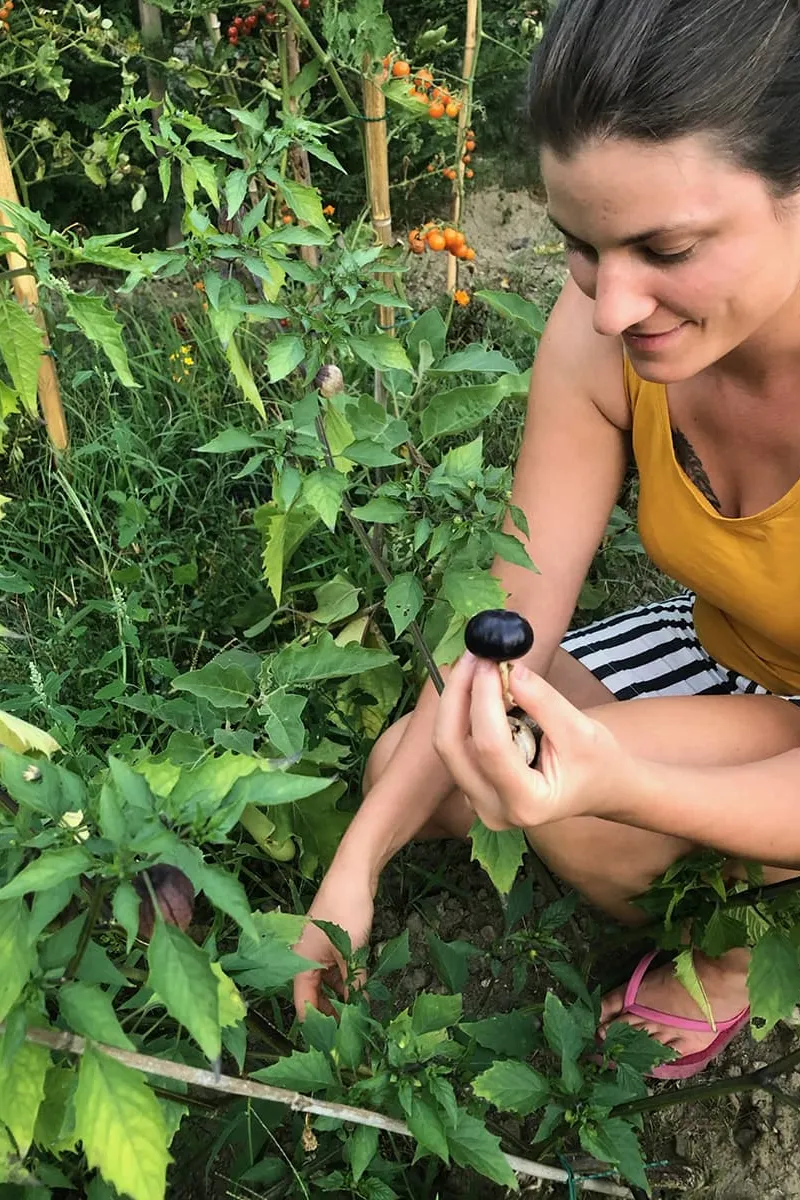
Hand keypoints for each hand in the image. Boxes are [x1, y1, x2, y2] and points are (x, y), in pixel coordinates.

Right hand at [292, 865, 374, 1019]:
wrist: (354, 874)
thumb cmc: (345, 912)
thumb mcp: (350, 953)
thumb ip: (353, 985)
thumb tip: (358, 1013)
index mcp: (299, 962)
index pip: (302, 1004)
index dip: (317, 1024)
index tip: (335, 1044)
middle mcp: (305, 958)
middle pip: (313, 995)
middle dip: (330, 1013)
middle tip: (350, 1032)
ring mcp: (320, 950)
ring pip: (327, 983)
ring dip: (341, 998)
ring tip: (358, 1016)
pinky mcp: (334, 943)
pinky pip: (337, 970)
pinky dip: (347, 981)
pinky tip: (362, 992)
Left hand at [433, 651, 638, 829]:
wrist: (601, 787)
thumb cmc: (597, 763)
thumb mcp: (581, 730)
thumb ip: (543, 702)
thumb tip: (509, 669)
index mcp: (526, 803)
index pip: (490, 747)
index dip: (484, 699)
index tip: (490, 662)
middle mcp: (492, 809)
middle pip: (452, 746)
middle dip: (457, 695)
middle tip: (474, 656)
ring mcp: (477, 801)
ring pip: (447, 744)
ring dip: (457, 699)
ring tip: (477, 664)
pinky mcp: (472, 785)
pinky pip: (455, 745)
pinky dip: (462, 712)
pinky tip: (479, 686)